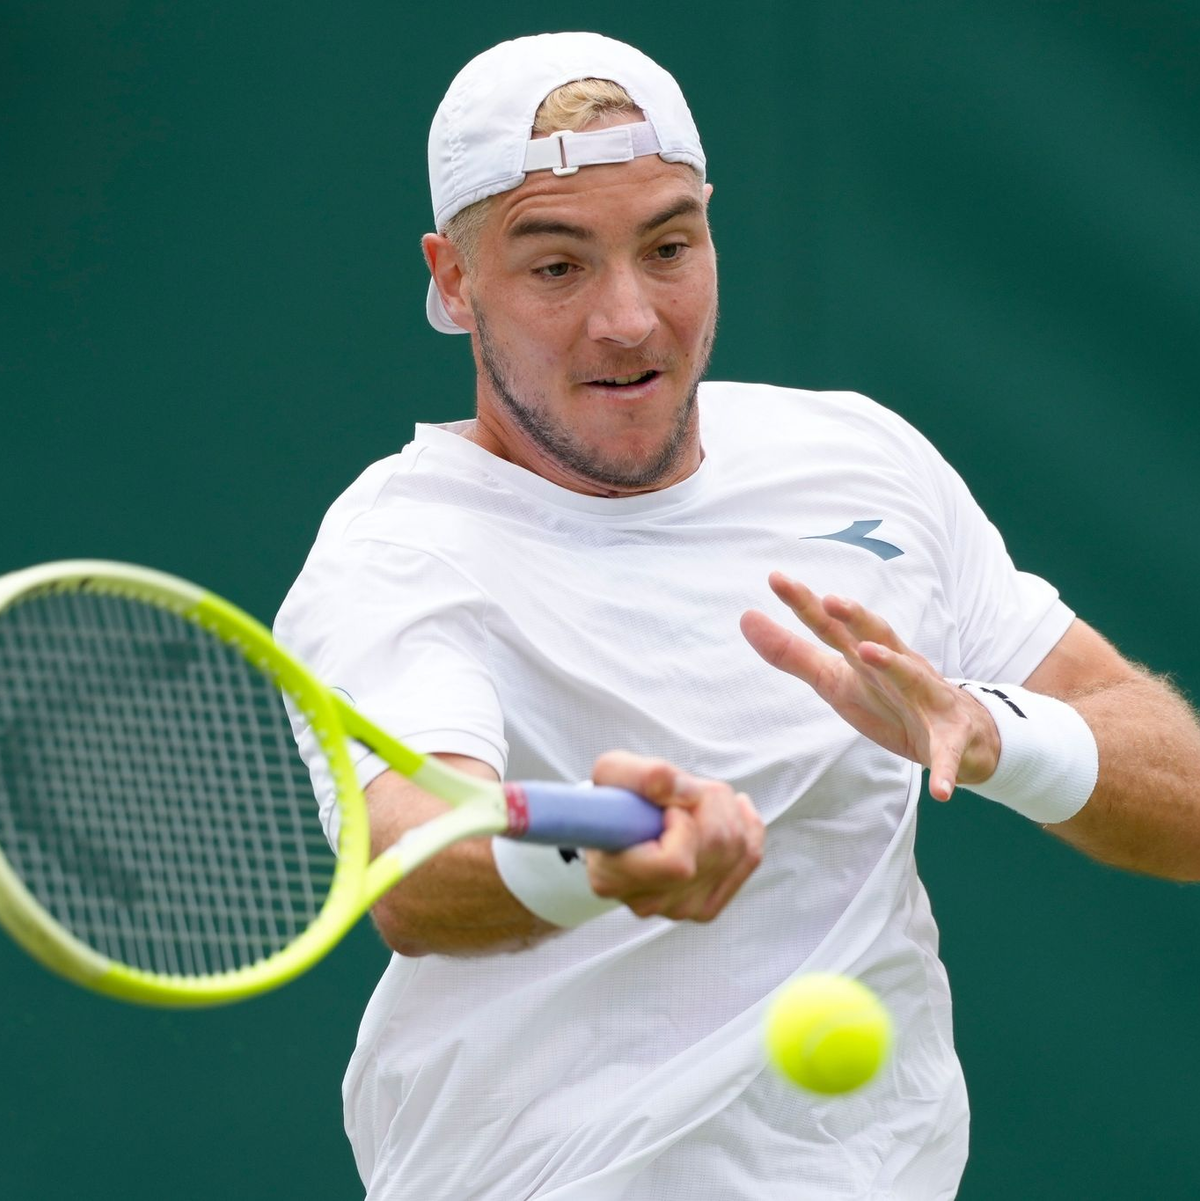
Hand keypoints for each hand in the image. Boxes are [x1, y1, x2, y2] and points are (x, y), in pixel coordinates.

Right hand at [584, 751, 763, 921]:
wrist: (619, 824)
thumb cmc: (614, 800)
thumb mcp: (612, 771)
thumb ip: (643, 776)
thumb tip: (683, 790)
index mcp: (614, 877)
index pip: (676, 862)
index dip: (683, 824)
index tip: (668, 807)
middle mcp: (647, 902)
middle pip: (714, 849)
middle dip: (710, 803)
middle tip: (687, 790)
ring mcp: (679, 909)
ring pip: (736, 850)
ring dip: (727, 810)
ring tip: (700, 798)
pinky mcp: (705, 906)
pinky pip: (748, 860)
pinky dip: (747, 827)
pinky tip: (734, 811)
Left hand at [740, 572, 1000, 800]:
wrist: (959, 732)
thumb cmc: (887, 697)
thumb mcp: (835, 677)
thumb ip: (792, 652)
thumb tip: (746, 617)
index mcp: (866, 657)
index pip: (832, 626)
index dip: (805, 603)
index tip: (775, 577)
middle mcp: (898, 668)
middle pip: (877, 637)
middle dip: (856, 618)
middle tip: (831, 600)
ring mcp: (927, 700)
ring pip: (912, 677)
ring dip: (892, 664)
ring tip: (868, 653)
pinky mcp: (950, 738)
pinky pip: (948, 754)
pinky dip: (946, 769)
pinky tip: (941, 791)